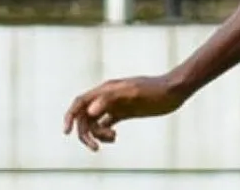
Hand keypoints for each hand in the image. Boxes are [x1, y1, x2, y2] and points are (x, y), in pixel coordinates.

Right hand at [63, 74, 188, 150]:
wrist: (173, 90)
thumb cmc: (154, 90)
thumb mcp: (133, 93)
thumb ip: (111, 99)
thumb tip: (90, 112)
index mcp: (106, 90)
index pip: (80, 102)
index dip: (69, 116)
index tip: (66, 133)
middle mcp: (107, 97)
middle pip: (85, 116)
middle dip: (86, 133)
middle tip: (96, 148)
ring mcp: (115, 104)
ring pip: (95, 122)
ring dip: (97, 134)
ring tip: (113, 138)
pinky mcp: (124, 112)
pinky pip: (106, 123)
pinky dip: (105, 133)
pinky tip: (115, 137)